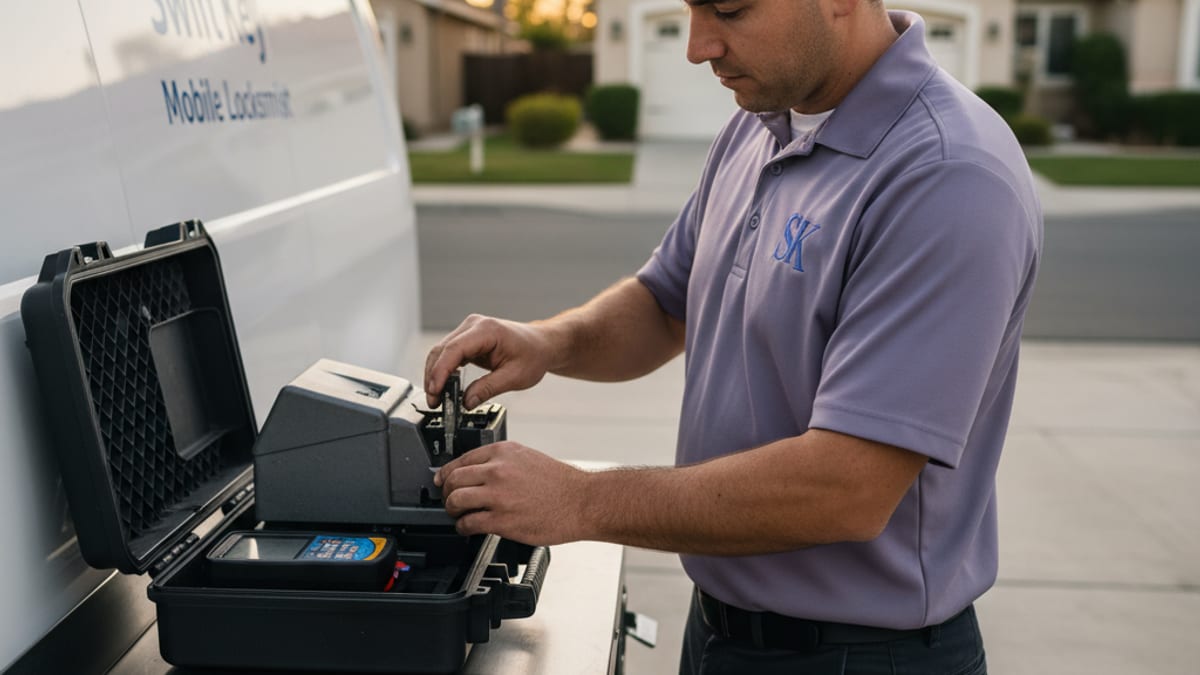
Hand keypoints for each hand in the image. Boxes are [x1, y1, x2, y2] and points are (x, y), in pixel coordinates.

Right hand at [424, 314, 555, 408]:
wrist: (541, 345)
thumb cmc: (533, 355)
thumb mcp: (515, 377)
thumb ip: (488, 389)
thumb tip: (466, 402)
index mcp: (486, 330)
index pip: (454, 349)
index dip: (441, 371)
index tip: (435, 391)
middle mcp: (473, 326)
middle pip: (442, 350)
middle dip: (434, 377)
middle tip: (434, 402)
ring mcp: (468, 331)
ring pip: (441, 352)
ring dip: (435, 375)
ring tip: (437, 399)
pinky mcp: (467, 340)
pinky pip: (448, 355)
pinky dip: (443, 371)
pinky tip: (443, 388)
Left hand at [434, 442, 587, 545]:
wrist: (582, 502)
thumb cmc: (560, 483)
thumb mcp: (528, 458)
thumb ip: (501, 462)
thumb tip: (478, 473)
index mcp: (503, 452)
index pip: (461, 460)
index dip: (447, 473)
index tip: (443, 481)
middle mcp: (497, 470)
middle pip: (453, 479)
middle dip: (447, 492)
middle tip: (449, 500)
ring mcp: (498, 496)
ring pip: (455, 500)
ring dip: (452, 510)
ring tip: (457, 515)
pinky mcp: (501, 520)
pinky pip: (468, 523)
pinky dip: (463, 527)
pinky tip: (468, 528)